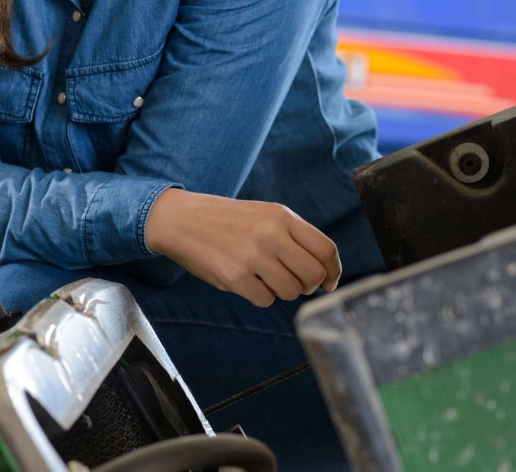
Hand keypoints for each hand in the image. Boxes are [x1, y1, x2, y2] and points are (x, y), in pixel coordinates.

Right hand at [144, 189, 340, 306]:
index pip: (325, 249)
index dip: (334, 271)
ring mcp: (253, 257)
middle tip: (296, 284)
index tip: (330, 282)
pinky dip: (260, 296)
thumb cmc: (226, 220)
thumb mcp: (264, 214)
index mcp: (282, 216)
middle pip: (313, 274)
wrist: (181, 220)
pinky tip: (247, 281)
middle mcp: (271, 235)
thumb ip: (293, 236)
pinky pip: (265, 300)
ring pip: (291, 291)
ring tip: (265, 278)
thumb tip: (321, 270)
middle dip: (308, 286)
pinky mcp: (235, 277)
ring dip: (282, 291)